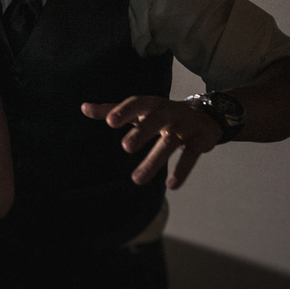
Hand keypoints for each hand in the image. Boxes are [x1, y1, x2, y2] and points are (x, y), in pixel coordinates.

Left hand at [81, 97, 223, 188]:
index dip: (124, 111)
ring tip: (137, 180)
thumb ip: (112, 110)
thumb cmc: (162, 113)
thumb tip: (83, 108)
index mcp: (151, 104)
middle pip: (155, 120)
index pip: (137, 103)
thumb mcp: (140, 110)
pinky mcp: (200, 140)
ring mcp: (185, 126)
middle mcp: (168, 113)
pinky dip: (182, 170)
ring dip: (155, 161)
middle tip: (126, 147)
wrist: (205, 114)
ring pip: (170, 143)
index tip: (110, 122)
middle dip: (142, 132)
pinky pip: (191, 155)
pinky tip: (172, 185)